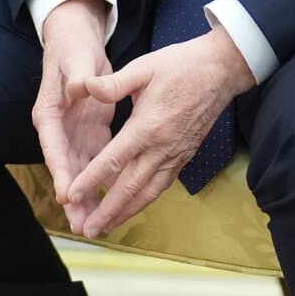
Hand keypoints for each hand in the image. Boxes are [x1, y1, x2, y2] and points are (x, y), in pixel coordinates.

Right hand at [31, 0, 116, 234]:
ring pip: (80, 171)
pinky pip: (96, 163)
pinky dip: (102, 182)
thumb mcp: (76, 59)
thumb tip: (79, 87)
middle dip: (73, 197)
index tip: (66, 193)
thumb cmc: (73, 49)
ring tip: (94, 224)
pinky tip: (111, 202)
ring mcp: (74, 133)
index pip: (53, 145)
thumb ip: (79, 76)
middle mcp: (58, 128)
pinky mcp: (91, 133)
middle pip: (64, 167)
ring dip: (87, 197)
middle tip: (81, 223)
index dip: (60, 170)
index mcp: (49, 112)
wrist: (77, 41)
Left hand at [69, 26, 253, 236]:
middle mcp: (162, 147)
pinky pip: (162, 186)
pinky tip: (132, 208)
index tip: (72, 195)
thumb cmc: (181, 66)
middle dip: (107, 210)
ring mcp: (175, 155)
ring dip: (126, 212)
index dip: (91, 180)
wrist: (221, 71)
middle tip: (87, 229)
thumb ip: (113, 83)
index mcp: (147, 126)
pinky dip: (145, 201)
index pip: (113, 160)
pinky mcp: (184, 157)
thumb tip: (84, 87)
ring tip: (105, 228)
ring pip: (148, 192)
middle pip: (130, 187)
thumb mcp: (143, 67)